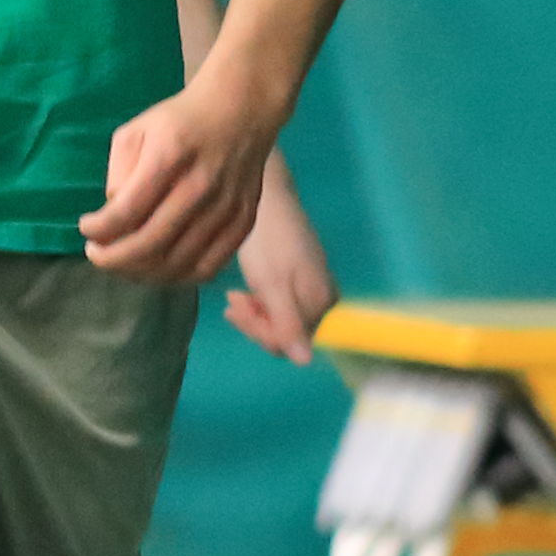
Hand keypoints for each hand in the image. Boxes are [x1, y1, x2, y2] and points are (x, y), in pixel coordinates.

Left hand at [81, 70, 280, 287]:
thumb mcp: (136, 131)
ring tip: (124, 263)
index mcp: (169, 156)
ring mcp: (226, 208)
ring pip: (177, 263)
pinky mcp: (243, 222)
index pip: (125, 211)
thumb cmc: (179, 121)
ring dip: (141, 273)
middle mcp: (200, 186)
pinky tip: (159, 267)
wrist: (240, 110)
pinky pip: (207, 268)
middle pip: (149, 244)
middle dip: (112, 259)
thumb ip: (119, 173)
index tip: (86, 228)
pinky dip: (177, 278)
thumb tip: (113, 220)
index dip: (97, 229)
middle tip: (97, 255)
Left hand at [221, 151, 336, 361]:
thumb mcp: (272, 286)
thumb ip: (288, 324)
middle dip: (255, 323)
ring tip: (233, 296)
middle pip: (286, 333)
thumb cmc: (266, 239)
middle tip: (231, 301)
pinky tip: (244, 291)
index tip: (234, 308)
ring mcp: (314, 286)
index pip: (289, 342)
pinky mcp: (302, 275)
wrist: (267, 194)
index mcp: (321, 302)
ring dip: (254, 313)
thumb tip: (305, 361)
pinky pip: (281, 303)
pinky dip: (259, 301)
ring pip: (280, 319)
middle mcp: (324, 298)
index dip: (259, 331)